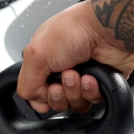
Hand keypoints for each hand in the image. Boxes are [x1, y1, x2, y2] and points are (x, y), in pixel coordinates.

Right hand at [17, 0, 133, 113]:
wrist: (108, 28)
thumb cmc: (75, 29)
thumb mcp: (35, 54)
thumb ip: (26, 83)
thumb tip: (33, 99)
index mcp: (43, 61)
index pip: (36, 93)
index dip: (42, 97)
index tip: (48, 87)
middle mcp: (61, 70)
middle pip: (55, 102)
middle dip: (60, 93)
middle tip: (66, 75)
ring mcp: (81, 78)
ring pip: (73, 104)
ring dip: (75, 91)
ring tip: (80, 74)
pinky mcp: (100, 84)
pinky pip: (91, 101)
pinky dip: (91, 91)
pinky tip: (92, 77)